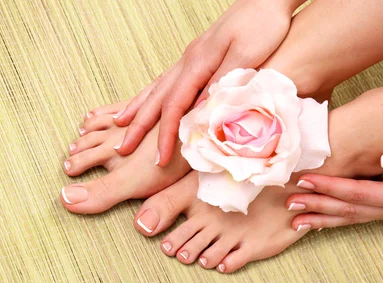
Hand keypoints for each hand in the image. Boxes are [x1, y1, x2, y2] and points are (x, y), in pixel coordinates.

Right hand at [98, 0, 303, 165]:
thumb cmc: (263, 24)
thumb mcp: (246, 56)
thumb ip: (221, 83)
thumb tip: (197, 113)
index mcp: (198, 63)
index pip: (174, 107)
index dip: (164, 135)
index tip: (158, 159)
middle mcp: (188, 61)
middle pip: (156, 99)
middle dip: (138, 127)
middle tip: (120, 149)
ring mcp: (190, 57)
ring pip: (157, 87)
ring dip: (139, 109)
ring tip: (119, 124)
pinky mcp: (198, 55)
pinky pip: (167, 80)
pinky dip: (152, 94)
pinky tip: (150, 99)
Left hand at [286, 142, 382, 229]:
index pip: (356, 193)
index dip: (329, 187)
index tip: (305, 180)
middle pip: (347, 210)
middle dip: (316, 205)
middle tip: (289, 202)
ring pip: (348, 219)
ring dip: (320, 218)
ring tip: (294, 219)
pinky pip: (354, 219)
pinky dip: (333, 221)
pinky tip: (315, 223)